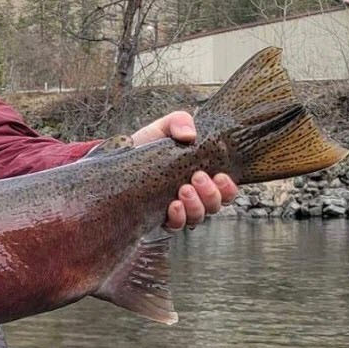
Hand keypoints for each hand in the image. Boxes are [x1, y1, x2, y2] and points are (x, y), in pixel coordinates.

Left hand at [130, 110, 238, 229]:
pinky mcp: (160, 218)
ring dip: (196, 205)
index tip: (220, 175)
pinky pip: (176, 225)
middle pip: (216, 205)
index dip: (229, 187)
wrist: (120, 157)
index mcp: (202, 175)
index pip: (226, 189)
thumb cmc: (147, 143)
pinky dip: (179, 217)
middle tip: (197, 177)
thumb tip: (190, 135)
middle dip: (211, 193)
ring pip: (199, 217)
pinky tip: (173, 205)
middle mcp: (195, 195)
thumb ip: (180, 122)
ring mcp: (179, 208)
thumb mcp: (164, 127)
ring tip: (183, 189)